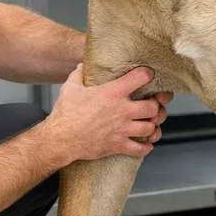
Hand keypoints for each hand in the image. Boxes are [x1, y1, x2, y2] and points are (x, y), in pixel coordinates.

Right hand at [44, 64, 169, 163]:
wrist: (61, 139)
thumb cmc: (65, 113)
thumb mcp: (70, 87)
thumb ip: (79, 74)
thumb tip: (82, 65)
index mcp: (113, 93)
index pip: (141, 77)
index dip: (147, 75)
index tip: (147, 76)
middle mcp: (122, 110)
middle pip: (153, 107)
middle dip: (155, 106)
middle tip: (151, 105)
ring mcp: (122, 130)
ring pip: (150, 128)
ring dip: (152, 126)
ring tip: (148, 124)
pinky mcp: (118, 146)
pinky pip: (140, 149)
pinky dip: (145, 147)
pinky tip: (145, 144)